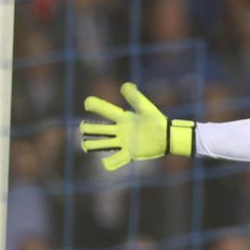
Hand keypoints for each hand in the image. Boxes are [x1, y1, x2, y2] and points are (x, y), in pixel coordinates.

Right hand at [79, 82, 194, 170]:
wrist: (167, 137)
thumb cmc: (156, 120)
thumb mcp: (145, 107)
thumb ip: (135, 97)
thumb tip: (124, 86)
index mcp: (122, 117)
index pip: (105, 110)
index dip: (95, 105)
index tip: (87, 103)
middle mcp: (120, 130)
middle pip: (99, 129)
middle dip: (89, 128)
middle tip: (82, 128)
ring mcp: (123, 143)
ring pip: (103, 144)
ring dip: (93, 145)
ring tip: (85, 145)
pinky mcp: (130, 154)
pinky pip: (117, 160)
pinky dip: (110, 163)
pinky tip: (105, 163)